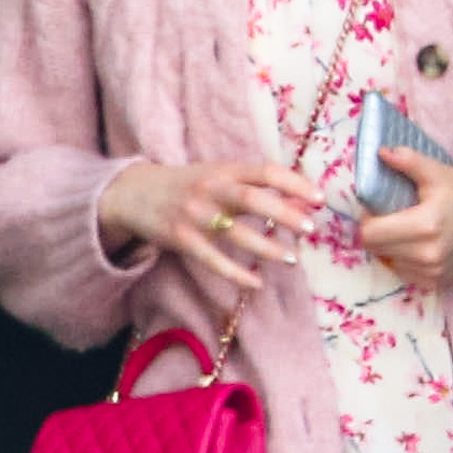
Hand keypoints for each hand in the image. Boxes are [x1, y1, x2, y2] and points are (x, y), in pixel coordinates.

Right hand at [97, 158, 320, 295]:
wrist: (133, 193)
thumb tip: (298, 198)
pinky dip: (236, 274)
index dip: (294, 183)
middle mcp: (210, 189)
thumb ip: (251, 184)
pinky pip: (213, 260)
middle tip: (310, 228)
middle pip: (252, 199)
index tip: (320, 198)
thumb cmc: (188, 185)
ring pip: (235, 232)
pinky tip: (256, 284)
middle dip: (285, 213)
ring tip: (292, 259)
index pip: (265, 171)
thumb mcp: (217, 175)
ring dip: (266, 247)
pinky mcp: (181, 239)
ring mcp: (194, 215)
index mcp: (223, 169)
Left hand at [359, 151, 452, 291]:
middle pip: (375, 248)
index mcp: (425, 225)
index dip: (367, 219)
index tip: (376, 208)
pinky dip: (402, 258)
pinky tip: (416, 245)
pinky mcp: (435, 282)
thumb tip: (380, 152)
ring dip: (389, 246)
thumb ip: (408, 161)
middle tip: (388, 217)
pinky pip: (402, 272)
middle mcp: (427, 255)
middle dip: (375, 232)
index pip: (370, 234)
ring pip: (387, 261)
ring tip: (404, 230)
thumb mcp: (437, 172)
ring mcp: (432, 272)